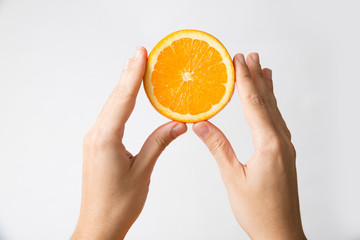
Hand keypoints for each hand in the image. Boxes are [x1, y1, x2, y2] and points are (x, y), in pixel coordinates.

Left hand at [71, 47, 186, 239]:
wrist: (99, 224)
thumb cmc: (118, 203)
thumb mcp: (142, 171)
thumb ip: (159, 142)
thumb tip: (178, 123)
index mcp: (106, 139)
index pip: (123, 100)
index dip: (133, 75)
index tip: (141, 55)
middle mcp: (96, 135)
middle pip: (115, 99)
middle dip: (128, 75)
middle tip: (140, 54)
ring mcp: (95, 140)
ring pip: (111, 107)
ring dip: (124, 87)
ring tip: (135, 68)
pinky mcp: (98, 145)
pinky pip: (110, 118)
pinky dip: (120, 103)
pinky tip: (127, 97)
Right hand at [193, 53, 305, 239]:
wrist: (280, 233)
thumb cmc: (258, 211)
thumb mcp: (233, 177)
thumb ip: (218, 147)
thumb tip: (201, 124)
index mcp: (269, 145)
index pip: (253, 104)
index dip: (245, 80)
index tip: (238, 60)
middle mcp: (281, 141)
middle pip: (266, 101)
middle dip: (256, 76)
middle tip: (249, 55)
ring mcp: (285, 147)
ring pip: (274, 110)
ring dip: (265, 88)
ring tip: (262, 68)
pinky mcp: (284, 153)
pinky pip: (277, 121)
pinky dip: (270, 105)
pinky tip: (268, 102)